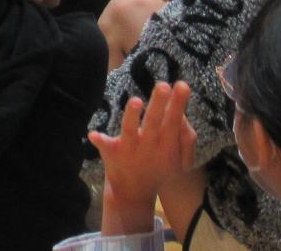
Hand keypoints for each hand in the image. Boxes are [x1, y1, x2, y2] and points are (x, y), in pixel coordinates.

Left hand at [89, 82, 196, 233]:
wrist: (134, 195)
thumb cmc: (160, 168)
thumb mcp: (181, 161)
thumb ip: (187, 139)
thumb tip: (183, 115)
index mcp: (168, 147)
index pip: (174, 121)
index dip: (178, 104)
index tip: (182, 84)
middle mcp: (149, 147)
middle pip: (155, 122)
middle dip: (159, 104)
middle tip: (163, 85)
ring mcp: (129, 150)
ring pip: (131, 131)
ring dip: (132, 116)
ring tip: (136, 101)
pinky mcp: (112, 153)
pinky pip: (106, 147)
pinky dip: (100, 141)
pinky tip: (93, 135)